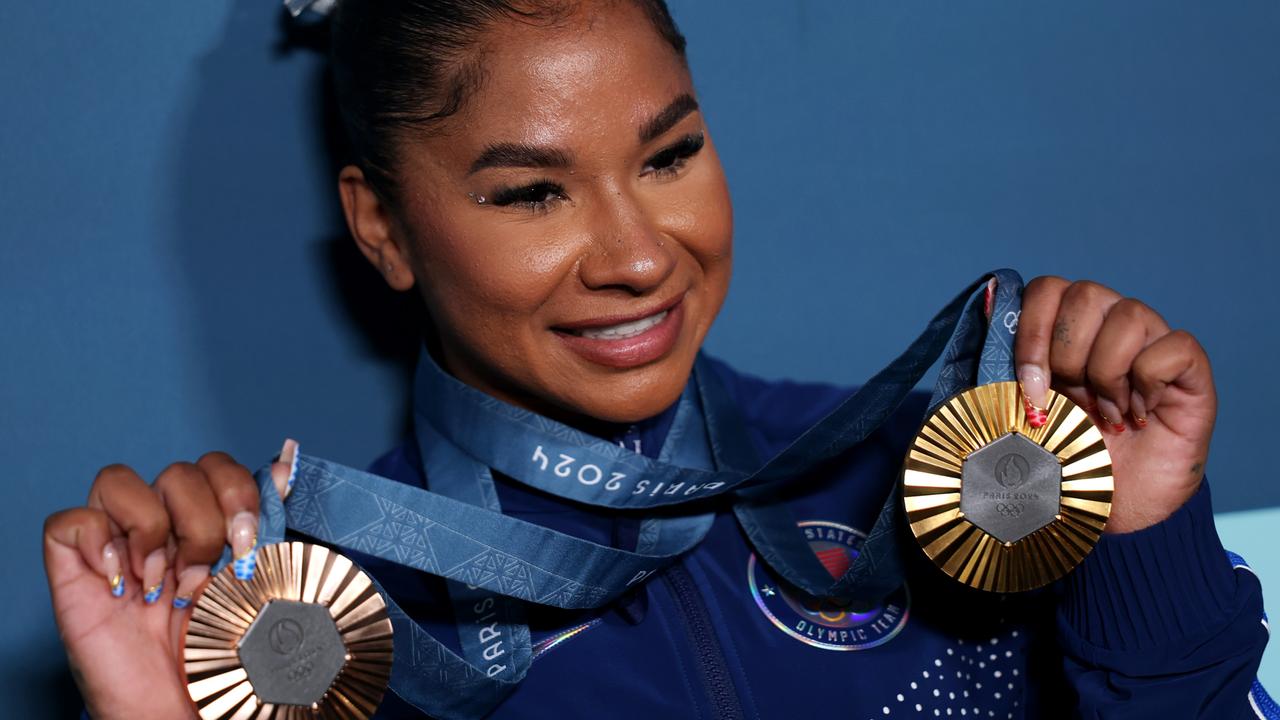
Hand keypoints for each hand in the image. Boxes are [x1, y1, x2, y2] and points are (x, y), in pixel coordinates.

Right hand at [43, 442, 296, 719]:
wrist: (186, 714)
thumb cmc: (223, 657)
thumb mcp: (259, 585)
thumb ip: (269, 525)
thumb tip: (286, 460)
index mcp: (209, 527)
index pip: (217, 466)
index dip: (238, 490)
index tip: (249, 540)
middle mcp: (163, 530)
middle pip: (178, 471)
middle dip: (204, 520)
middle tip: (208, 574)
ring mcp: (116, 548)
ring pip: (120, 480)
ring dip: (153, 530)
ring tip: (164, 584)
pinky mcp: (74, 573)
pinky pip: (69, 522)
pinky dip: (98, 542)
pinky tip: (123, 584)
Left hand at [1014, 278, 1214, 533]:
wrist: (1114, 511)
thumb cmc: (1065, 461)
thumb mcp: (1020, 416)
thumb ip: (1003, 367)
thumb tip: (988, 308)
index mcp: (1065, 330)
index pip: (1046, 289)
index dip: (1032, 332)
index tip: (1031, 388)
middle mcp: (1109, 325)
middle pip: (1085, 294)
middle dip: (1068, 355)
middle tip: (1073, 402)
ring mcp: (1153, 342)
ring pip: (1129, 314)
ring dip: (1107, 372)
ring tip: (1106, 414)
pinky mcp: (1190, 370)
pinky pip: (1174, 346)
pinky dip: (1150, 383)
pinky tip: (1140, 416)